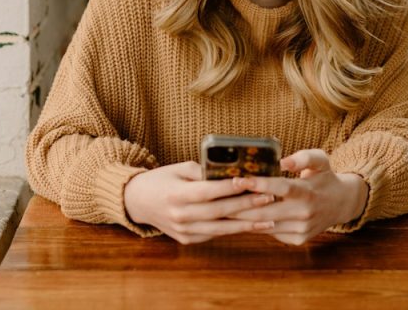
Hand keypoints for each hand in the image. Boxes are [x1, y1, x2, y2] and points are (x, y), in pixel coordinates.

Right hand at [123, 161, 275, 243]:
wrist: (138, 202)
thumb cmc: (162, 180)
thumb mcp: (179, 168)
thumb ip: (203, 171)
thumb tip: (232, 170)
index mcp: (176, 195)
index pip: (208, 191)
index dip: (230, 187)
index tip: (250, 181)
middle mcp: (180, 215)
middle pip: (219, 211)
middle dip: (246, 205)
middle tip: (269, 197)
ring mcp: (184, 231)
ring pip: (220, 229)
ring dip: (247, 224)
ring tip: (269, 219)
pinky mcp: (187, 240)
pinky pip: (214, 235)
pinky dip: (233, 230)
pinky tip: (252, 226)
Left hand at [231, 149, 368, 245]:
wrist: (341, 204)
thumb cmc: (325, 178)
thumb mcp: (320, 160)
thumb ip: (303, 157)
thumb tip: (282, 161)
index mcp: (308, 192)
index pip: (281, 188)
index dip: (259, 184)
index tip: (238, 179)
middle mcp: (304, 213)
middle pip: (266, 211)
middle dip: (240, 205)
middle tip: (219, 197)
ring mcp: (300, 229)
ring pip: (264, 225)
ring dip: (242, 217)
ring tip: (223, 207)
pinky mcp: (297, 240)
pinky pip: (271, 232)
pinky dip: (255, 225)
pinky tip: (241, 217)